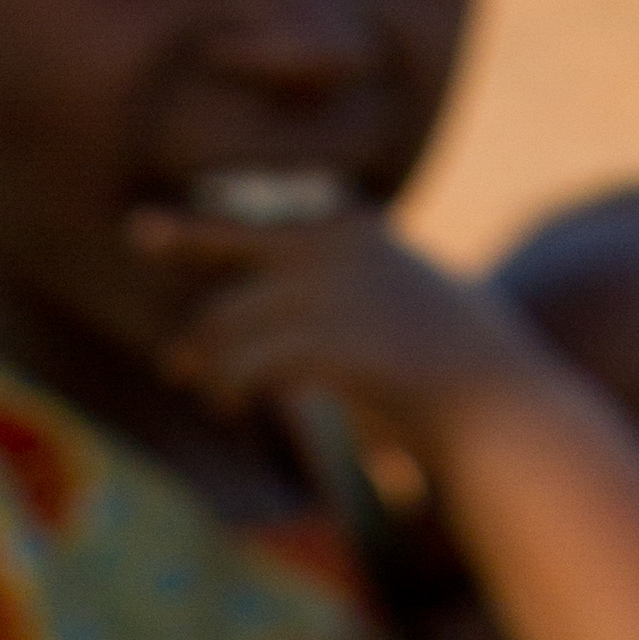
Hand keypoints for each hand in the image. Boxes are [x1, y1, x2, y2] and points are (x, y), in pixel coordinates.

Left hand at [131, 202, 524, 451]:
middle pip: (233, 277)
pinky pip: (248, 364)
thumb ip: (363, 291)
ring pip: (232, 327)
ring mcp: (329, 292)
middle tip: (174, 365)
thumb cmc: (462, 365)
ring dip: (214, 370)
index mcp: (355, 230)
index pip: (261, 229)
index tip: (142, 232)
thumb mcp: (413, 302)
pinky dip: (232, 388)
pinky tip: (232, 409)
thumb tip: (319, 323)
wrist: (496, 399)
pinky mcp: (325, 342)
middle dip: (200, 333)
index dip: (199, 236)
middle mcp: (336, 249)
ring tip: (216, 401)